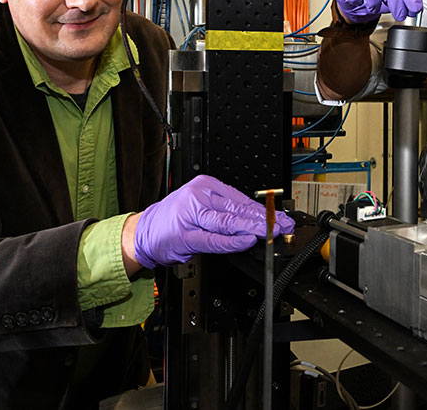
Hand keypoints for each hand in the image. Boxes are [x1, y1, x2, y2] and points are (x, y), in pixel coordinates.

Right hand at [131, 175, 294, 268]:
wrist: (144, 231)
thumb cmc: (174, 219)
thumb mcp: (201, 205)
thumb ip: (227, 210)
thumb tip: (258, 218)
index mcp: (205, 186)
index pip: (241, 198)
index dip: (264, 210)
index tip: (280, 217)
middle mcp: (198, 197)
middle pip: (238, 208)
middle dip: (264, 220)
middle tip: (283, 226)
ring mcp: (191, 216)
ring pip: (229, 222)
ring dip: (253, 229)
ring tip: (271, 233)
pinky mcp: (186, 236)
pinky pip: (214, 239)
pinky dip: (233, 241)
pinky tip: (246, 241)